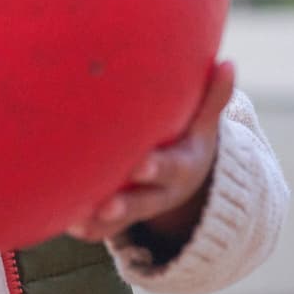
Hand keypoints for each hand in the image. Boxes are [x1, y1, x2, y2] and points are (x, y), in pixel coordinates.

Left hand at [66, 61, 233, 244]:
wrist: (187, 180)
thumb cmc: (188, 139)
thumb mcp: (204, 124)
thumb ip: (213, 98)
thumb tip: (229, 64)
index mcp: (182, 166)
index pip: (172, 168)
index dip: (157, 168)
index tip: (140, 164)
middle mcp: (161, 191)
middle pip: (144, 202)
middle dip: (126, 204)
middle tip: (106, 205)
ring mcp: (140, 207)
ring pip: (119, 221)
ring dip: (99, 223)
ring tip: (73, 221)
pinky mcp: (121, 218)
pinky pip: (103, 229)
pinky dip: (86, 228)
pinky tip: (64, 222)